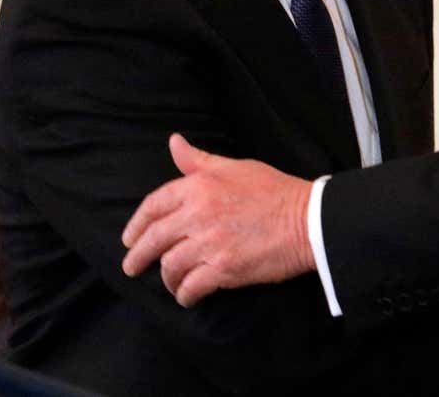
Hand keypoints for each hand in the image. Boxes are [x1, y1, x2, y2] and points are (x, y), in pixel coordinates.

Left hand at [120, 134, 316, 305]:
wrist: (309, 219)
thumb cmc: (275, 190)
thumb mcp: (235, 167)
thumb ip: (199, 161)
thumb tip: (174, 142)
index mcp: (199, 186)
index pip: (154, 205)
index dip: (136, 224)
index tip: (130, 238)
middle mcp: (198, 214)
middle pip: (153, 239)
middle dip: (138, 256)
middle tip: (131, 267)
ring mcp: (210, 243)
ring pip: (170, 266)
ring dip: (166, 278)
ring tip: (171, 283)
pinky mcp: (224, 269)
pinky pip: (191, 287)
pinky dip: (185, 295)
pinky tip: (188, 296)